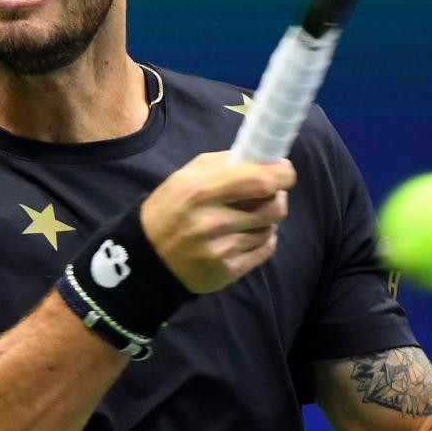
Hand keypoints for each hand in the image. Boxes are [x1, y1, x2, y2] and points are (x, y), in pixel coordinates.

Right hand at [140, 152, 295, 294]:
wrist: (147, 256)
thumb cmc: (170, 208)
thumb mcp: (187, 175)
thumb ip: (225, 164)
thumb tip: (265, 159)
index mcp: (201, 191)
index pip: (259, 181)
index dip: (281, 174)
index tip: (285, 171)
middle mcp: (213, 222)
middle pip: (274, 207)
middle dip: (278, 197)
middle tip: (269, 194)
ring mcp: (221, 250)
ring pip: (270, 229)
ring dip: (266, 220)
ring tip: (248, 216)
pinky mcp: (227, 271)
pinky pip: (265, 250)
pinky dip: (263, 239)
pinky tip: (248, 234)